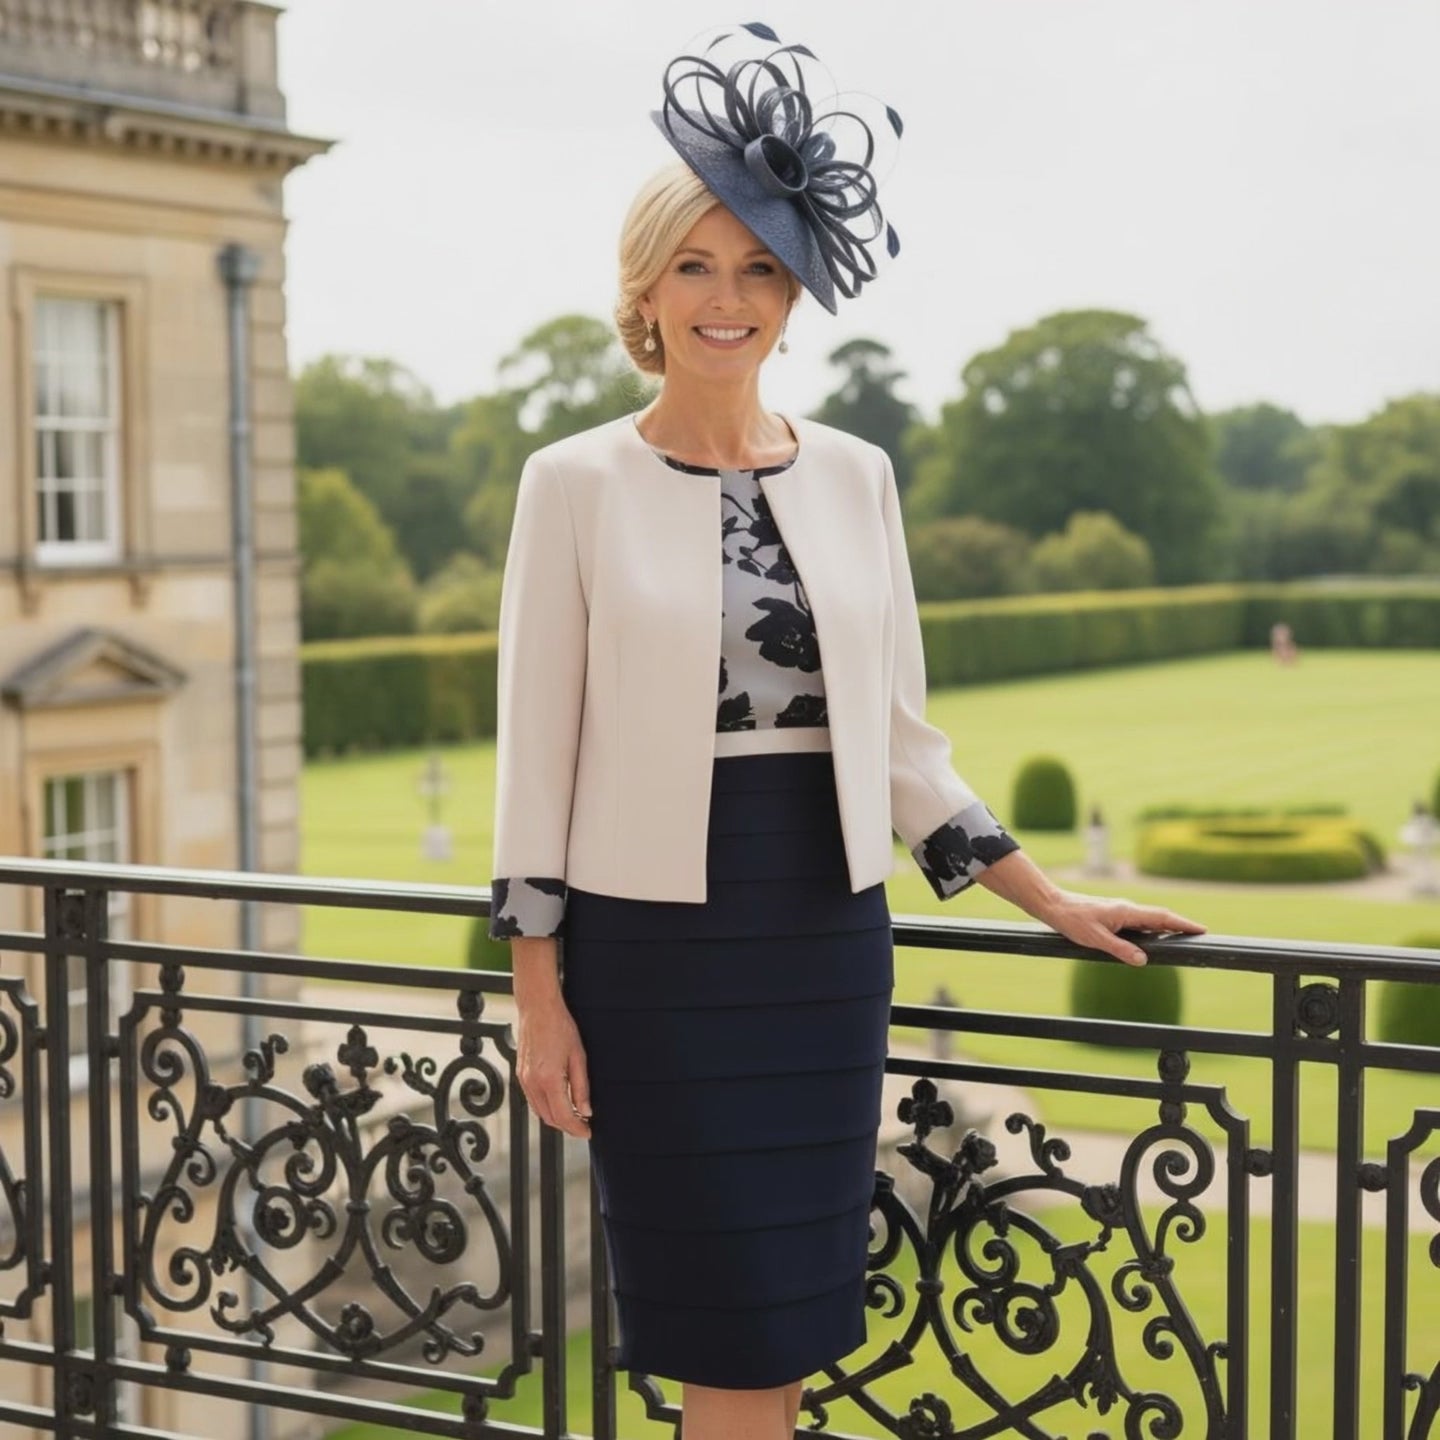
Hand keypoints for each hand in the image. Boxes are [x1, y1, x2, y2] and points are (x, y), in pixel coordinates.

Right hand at [515, 994, 592, 1138]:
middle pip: (549, 1118)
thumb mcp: (579, 1057)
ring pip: (539, 1112)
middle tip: (584, 1125)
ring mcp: (523, 1080)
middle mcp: (532, 1083)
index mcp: (548, 1079)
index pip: (563, 1116)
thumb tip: (585, 1111)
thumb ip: (581, 1087)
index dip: (577, 1129)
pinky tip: (559, 1102)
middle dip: (567, 1126)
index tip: (588, 1132)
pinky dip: (546, 1107)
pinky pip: (532, 1100)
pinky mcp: (520, 1075)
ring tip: (574, 1115)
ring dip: (556, 1119)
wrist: (537, 1009)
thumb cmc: (560, 1027)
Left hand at [1037, 889, 1205, 966]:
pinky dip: (1152, 929)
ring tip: (1183, 938)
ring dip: (1166, 927)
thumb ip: (1120, 949)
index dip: (1182, 923)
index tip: (1201, 929)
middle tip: (1199, 935)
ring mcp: (1121, 912)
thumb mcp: (1095, 939)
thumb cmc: (1072, 920)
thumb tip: (1144, 960)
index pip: (1162, 917)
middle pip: (1160, 917)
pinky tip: (1153, 938)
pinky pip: (1139, 922)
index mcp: (1126, 912)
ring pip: (1149, 920)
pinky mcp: (1114, 915)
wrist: (1054, 905)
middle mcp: (1127, 909)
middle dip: (1180, 926)